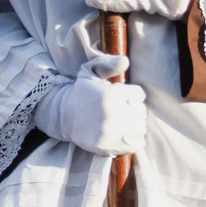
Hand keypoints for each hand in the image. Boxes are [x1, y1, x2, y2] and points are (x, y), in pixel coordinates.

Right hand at [33, 55, 147, 156]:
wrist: (63, 117)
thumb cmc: (81, 94)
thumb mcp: (89, 73)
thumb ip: (107, 64)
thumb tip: (126, 60)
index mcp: (110, 94)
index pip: (139, 94)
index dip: (133, 95)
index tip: (124, 97)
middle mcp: (114, 113)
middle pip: (141, 112)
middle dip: (134, 109)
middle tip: (123, 110)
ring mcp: (114, 131)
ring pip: (141, 128)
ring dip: (135, 125)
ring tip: (123, 122)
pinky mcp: (112, 146)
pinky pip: (138, 143)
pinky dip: (134, 140)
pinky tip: (125, 134)